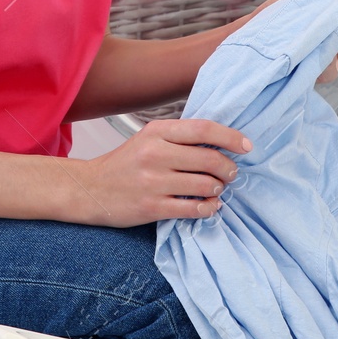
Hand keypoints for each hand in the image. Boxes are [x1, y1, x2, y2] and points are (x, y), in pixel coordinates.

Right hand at [74, 118, 251, 226]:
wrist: (91, 189)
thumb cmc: (126, 163)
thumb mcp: (149, 138)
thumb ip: (180, 137)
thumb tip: (221, 142)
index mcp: (157, 131)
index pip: (204, 129)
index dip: (231, 137)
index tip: (246, 146)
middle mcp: (155, 153)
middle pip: (209, 159)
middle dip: (229, 168)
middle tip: (230, 173)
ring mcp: (153, 181)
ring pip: (205, 185)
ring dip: (219, 189)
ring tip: (216, 189)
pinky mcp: (152, 207)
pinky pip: (193, 208)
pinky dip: (208, 208)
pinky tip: (209, 206)